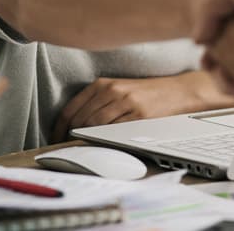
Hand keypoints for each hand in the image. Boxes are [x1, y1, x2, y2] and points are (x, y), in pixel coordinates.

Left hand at [51, 71, 233, 141]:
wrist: (177, 92)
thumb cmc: (146, 93)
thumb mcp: (118, 89)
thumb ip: (97, 102)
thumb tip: (73, 125)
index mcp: (103, 83)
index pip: (71, 109)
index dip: (59, 128)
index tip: (55, 139)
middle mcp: (112, 90)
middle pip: (80, 120)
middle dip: (71, 137)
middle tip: (69, 148)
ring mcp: (125, 103)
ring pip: (95, 127)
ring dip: (86, 141)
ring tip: (85, 148)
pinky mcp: (139, 115)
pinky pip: (114, 132)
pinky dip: (105, 141)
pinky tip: (103, 145)